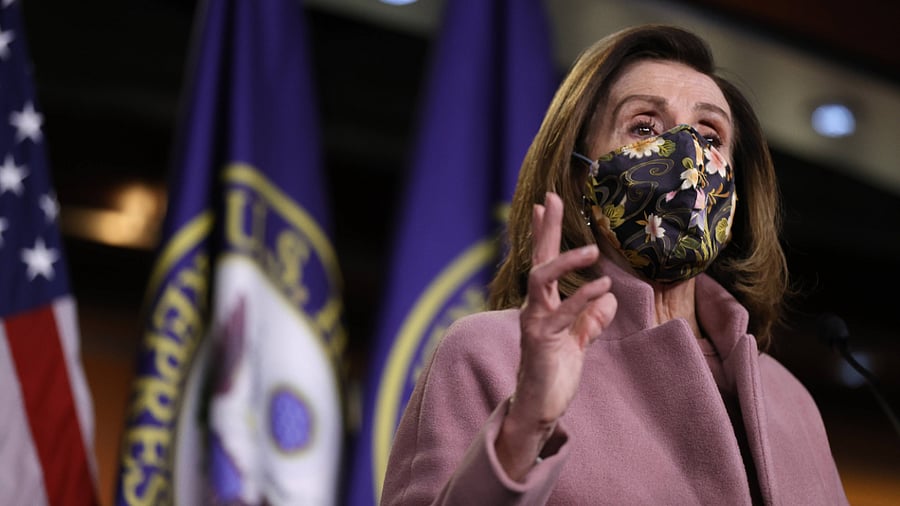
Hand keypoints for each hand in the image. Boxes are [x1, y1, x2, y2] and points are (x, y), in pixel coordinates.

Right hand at [496, 192, 617, 479]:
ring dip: (565, 262)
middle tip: (550, 199)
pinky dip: (582, 297)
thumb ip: (591, 318)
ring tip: (591, 250)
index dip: (544, 232)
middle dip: (544, 229)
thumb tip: (609, 299)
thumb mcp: (579, 340)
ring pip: (541, 280)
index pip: (543, 261)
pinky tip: (602, 286)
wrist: (538, 408)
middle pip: (537, 259)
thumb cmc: (554, 373)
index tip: (545, 203)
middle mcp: (534, 307)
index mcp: (543, 304)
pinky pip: (562, 313)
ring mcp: (536, 322)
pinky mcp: (542, 340)